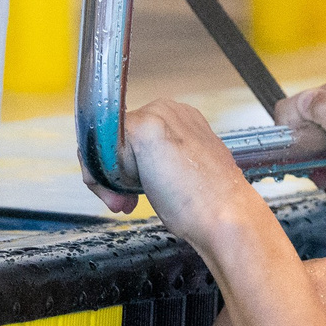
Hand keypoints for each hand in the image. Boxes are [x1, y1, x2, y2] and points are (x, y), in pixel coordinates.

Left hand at [89, 99, 257, 250]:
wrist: (225, 215)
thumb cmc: (210, 206)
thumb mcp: (180, 175)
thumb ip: (155, 164)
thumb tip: (125, 171)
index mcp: (182, 120)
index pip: (129, 139)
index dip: (124, 171)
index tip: (130, 197)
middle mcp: (169, 110)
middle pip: (112, 138)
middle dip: (111, 176)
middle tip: (126, 203)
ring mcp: (157, 114)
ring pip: (104, 144)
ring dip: (108, 180)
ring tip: (129, 202)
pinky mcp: (142, 126)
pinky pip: (100, 150)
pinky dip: (104, 178)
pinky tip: (129, 194)